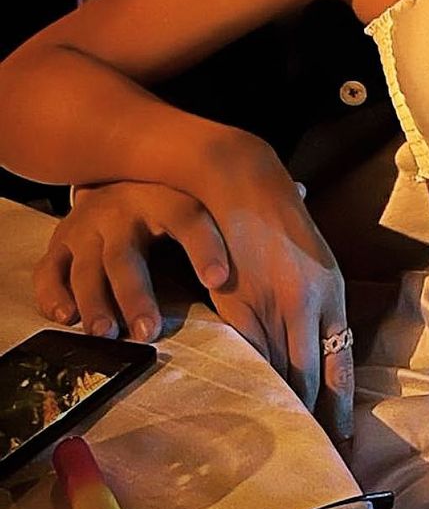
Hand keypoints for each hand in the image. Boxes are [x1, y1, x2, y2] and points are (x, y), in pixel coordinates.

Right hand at [34, 180, 230, 343]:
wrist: (114, 176)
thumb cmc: (168, 202)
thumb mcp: (197, 196)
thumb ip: (236, 212)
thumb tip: (298, 197)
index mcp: (165, 198)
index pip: (188, 217)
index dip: (205, 246)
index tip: (219, 279)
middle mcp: (122, 211)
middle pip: (126, 255)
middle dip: (136, 295)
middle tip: (150, 332)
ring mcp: (88, 228)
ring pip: (88, 268)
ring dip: (95, 303)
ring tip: (106, 333)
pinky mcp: (61, 245)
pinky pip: (51, 271)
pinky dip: (54, 296)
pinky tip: (65, 317)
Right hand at [198, 144, 353, 450]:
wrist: (245, 183)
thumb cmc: (281, 217)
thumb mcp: (314, 255)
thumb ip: (319, 295)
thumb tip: (323, 332)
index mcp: (333, 290)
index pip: (340, 361)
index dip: (339, 401)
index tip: (343, 434)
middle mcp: (308, 303)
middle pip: (309, 375)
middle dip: (310, 413)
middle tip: (312, 445)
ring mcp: (271, 305)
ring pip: (278, 369)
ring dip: (279, 400)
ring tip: (282, 430)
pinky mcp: (237, 304)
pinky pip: (246, 354)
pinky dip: (249, 378)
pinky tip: (249, 397)